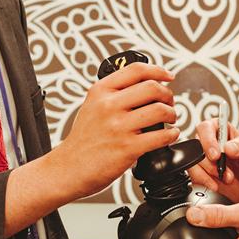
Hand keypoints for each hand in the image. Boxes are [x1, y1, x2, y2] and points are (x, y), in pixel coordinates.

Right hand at [52, 62, 179, 197]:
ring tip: (170, 120)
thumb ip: (113, 93)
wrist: (67, 168)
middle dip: (168, 95)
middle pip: (152, 87)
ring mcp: (118, 127)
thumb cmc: (82, 140)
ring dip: (172, 114)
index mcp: (101, 91)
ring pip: (160, 110)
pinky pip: (160, 136)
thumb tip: (144, 85)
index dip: (158, 70)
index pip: (136, 70)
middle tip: (169, 103)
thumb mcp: (92, 106)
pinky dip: (171, 135)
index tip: (167, 76)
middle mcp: (109, 105)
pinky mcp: (127, 148)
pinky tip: (170, 135)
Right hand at [188, 119, 238, 202]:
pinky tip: (216, 184)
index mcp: (221, 130)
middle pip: (196, 146)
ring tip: (226, 178)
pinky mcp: (202, 173)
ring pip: (192, 162)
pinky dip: (204, 181)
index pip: (206, 128)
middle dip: (209, 162)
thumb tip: (228, 147)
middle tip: (222, 170)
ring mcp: (205, 159)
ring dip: (208, 173)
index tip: (216, 155)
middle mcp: (210, 142)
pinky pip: (194, 176)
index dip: (208, 141)